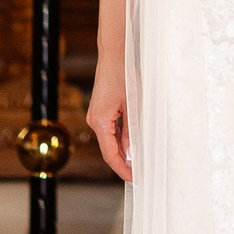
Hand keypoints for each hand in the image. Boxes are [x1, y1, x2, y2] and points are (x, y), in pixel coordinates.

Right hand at [86, 64, 130, 180]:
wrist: (115, 54)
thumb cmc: (125, 75)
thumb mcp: (134, 106)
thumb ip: (131, 131)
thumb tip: (132, 153)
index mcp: (100, 121)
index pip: (110, 154)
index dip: (122, 169)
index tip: (133, 179)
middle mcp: (94, 120)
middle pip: (108, 149)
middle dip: (123, 163)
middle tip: (139, 174)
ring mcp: (95, 115)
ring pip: (109, 140)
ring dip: (122, 151)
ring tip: (138, 161)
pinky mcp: (99, 110)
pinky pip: (109, 130)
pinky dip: (119, 139)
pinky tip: (131, 144)